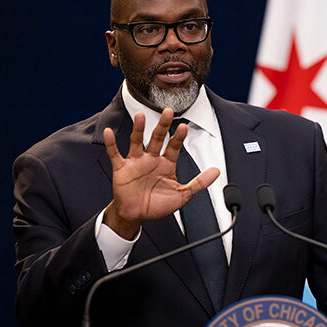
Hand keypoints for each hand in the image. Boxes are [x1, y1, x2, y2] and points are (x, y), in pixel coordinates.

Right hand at [102, 108, 219, 238]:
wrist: (137, 215)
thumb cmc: (158, 204)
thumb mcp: (183, 195)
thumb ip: (199, 183)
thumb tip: (217, 172)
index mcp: (166, 164)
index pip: (174, 146)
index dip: (178, 137)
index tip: (183, 127)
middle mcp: (151, 159)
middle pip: (157, 138)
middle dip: (162, 125)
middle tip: (168, 111)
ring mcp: (136, 162)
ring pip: (137, 141)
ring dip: (138, 129)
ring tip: (140, 116)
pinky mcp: (121, 168)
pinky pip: (115, 154)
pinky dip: (111, 144)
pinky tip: (109, 133)